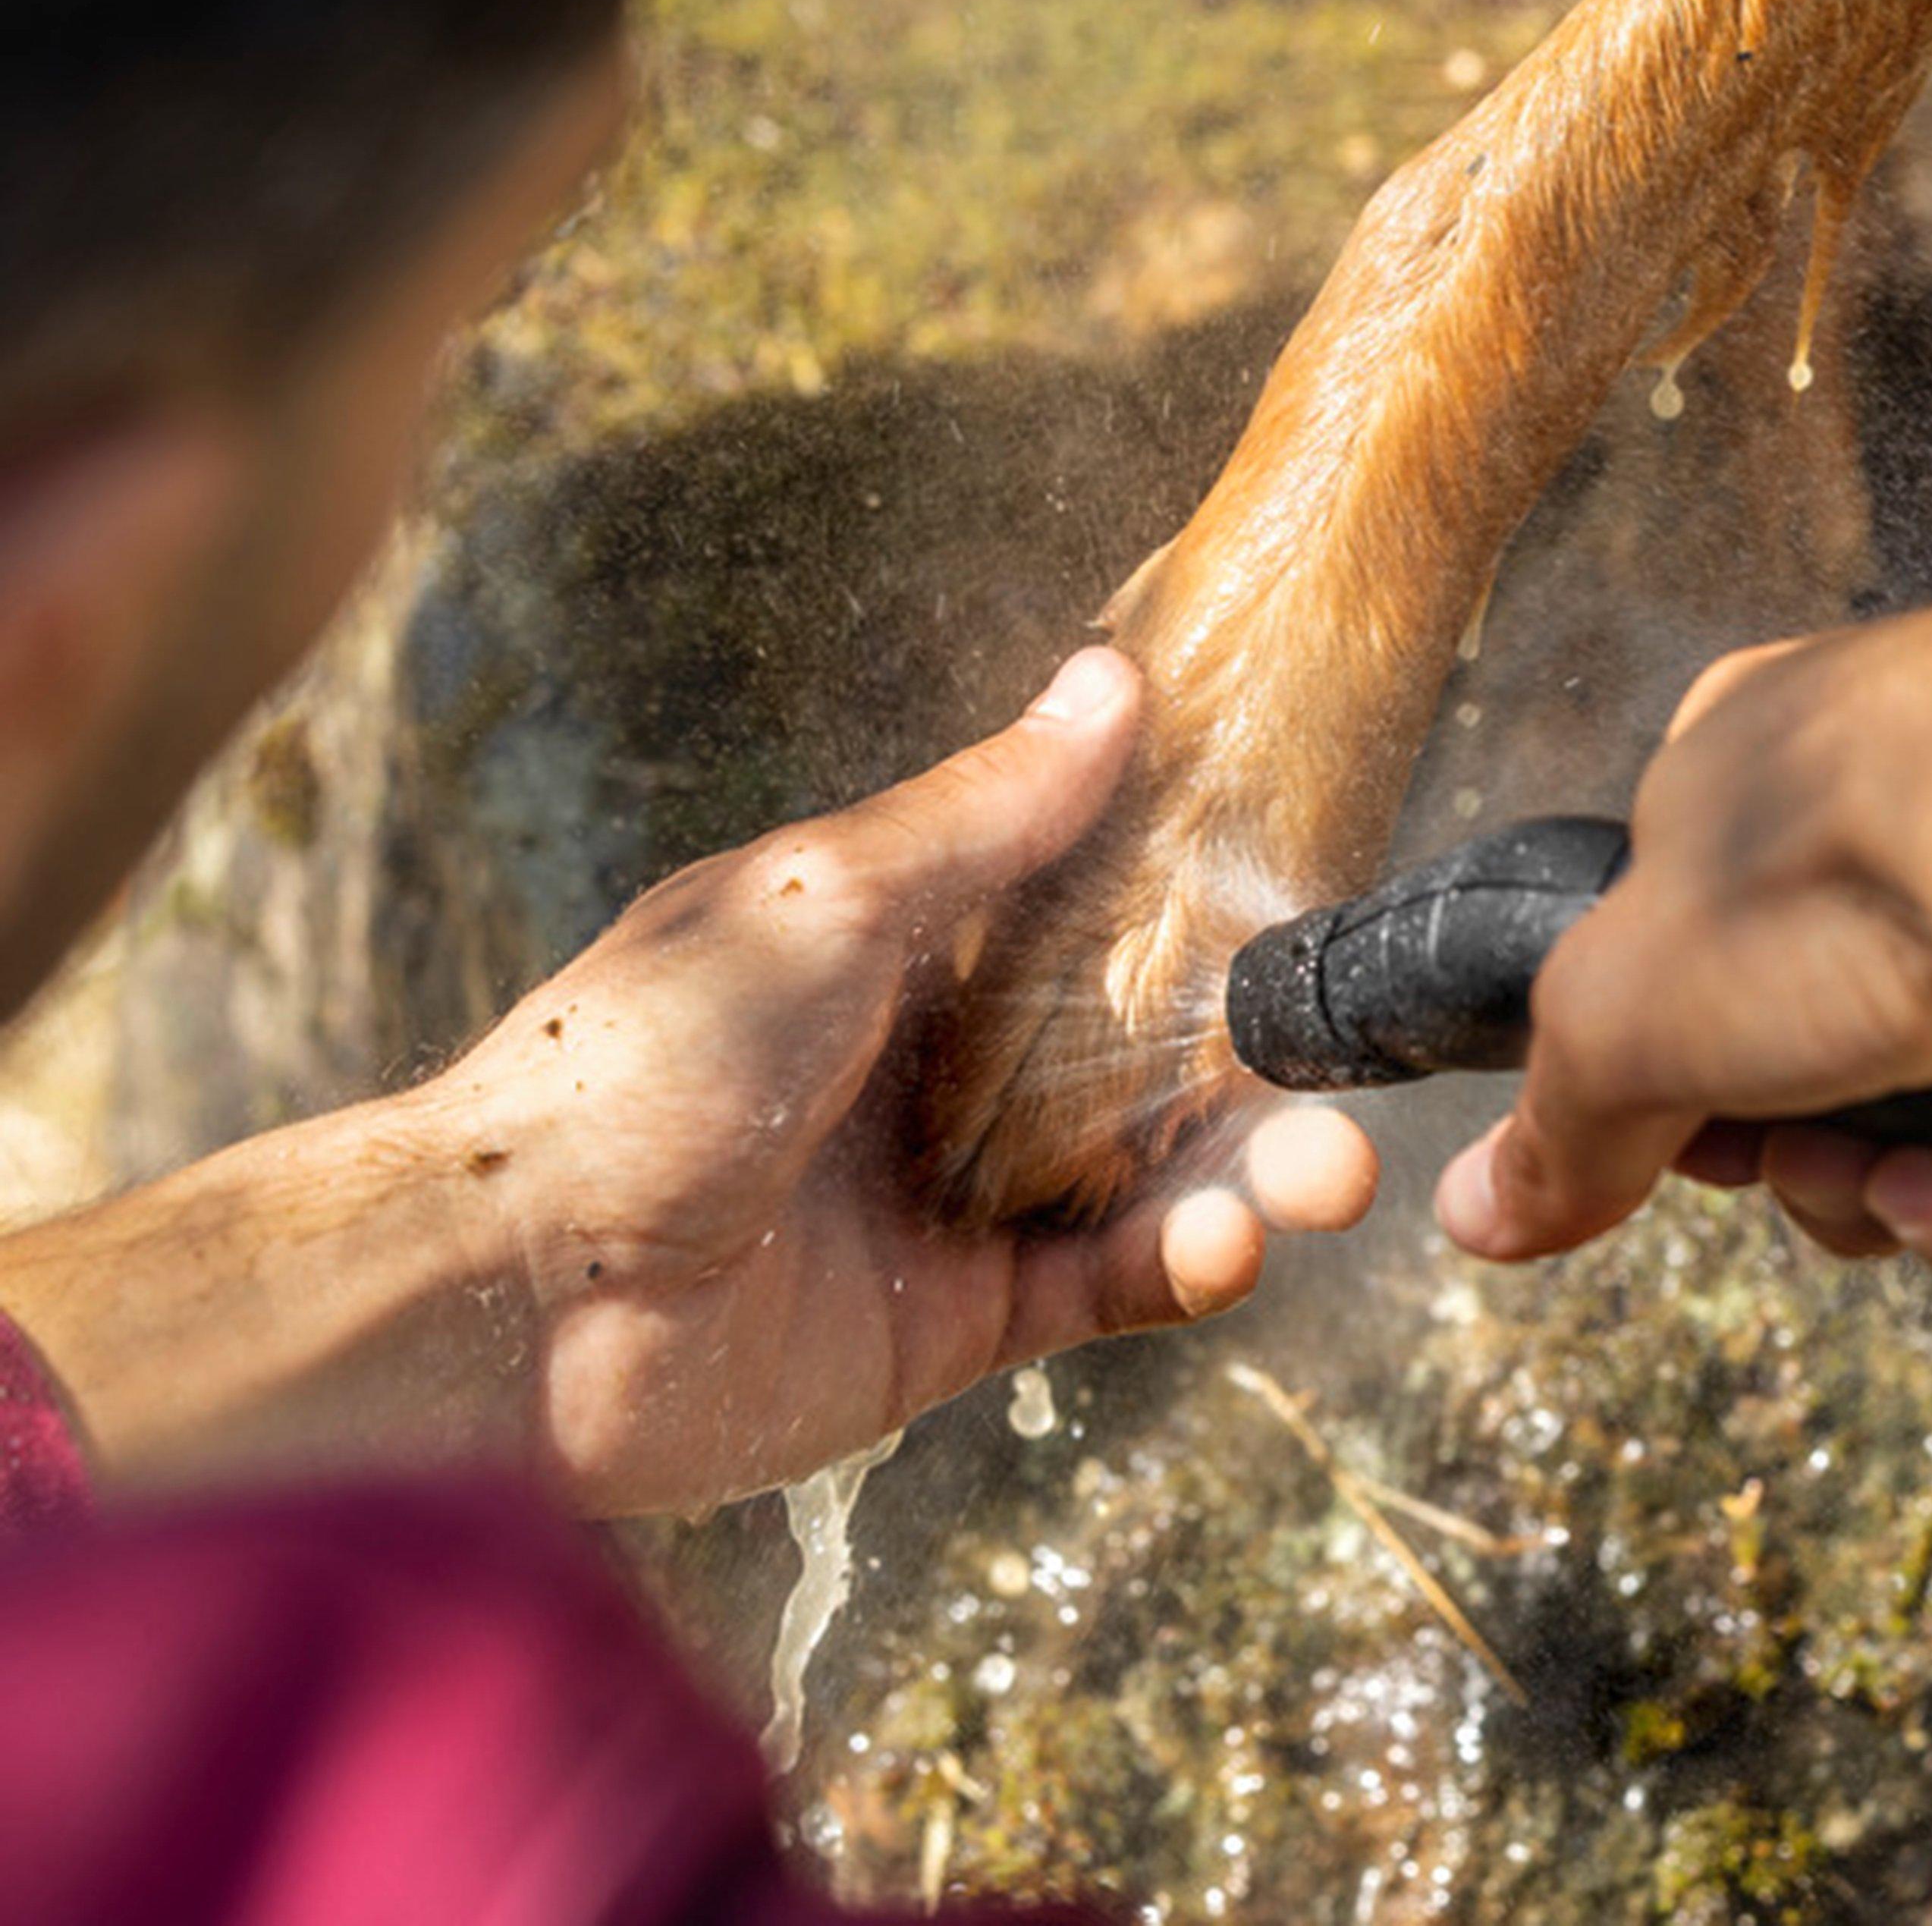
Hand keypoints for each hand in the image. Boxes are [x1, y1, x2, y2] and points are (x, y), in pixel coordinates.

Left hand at [0, 649, 1376, 1516]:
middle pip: (1144, 1054)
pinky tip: (1227, 1246)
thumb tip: (1116, 674)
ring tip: (1330, 1176)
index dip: (1210, 906)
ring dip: (1248, 1174)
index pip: (1094, 910)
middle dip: (1261, 1065)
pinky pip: (1096, 1289)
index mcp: (906, 944)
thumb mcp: (828, 901)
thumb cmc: (642, 1059)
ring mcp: (952, 1196)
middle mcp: (942, 1064)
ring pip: (1144, 1175)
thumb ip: (988, 815)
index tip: (1322, 891)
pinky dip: (1175, 1266)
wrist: (505, 1298)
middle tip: (1358, 1083)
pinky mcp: (950, 1326)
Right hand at [1434, 603, 1931, 1264]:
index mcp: (1775, 712)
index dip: (1690, 1045)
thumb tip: (1475, 1212)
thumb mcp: (1631, 1021)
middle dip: (1814, 1114)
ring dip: (1925, 1139)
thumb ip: (1554, 1119)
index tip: (1710, 1137)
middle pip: (1835, 979)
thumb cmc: (1843, 891)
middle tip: (1826, 1169)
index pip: (1698, 897)